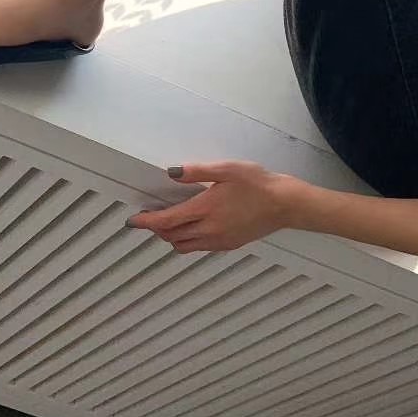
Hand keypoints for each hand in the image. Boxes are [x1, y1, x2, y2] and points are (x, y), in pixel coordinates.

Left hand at [127, 162, 300, 252]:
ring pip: (185, 246)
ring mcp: (220, 241)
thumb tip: (171, 173)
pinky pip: (199, 248)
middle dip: (157, 229)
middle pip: (172, 236)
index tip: (132, 222)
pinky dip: (187, 240)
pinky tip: (191, 227)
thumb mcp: (227, 169)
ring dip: (171, 237)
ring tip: (167, 222)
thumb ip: (197, 172)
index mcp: (206, 210)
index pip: (168, 221)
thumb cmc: (256, 182)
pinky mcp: (229, 246)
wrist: (285, 204)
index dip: (147, 222)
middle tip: (149, 217)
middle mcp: (209, 230)